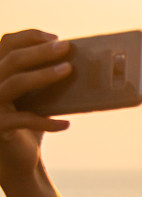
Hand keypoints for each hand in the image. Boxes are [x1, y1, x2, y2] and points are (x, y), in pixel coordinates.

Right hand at [0, 29, 71, 183]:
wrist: (18, 160)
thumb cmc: (31, 123)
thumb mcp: (40, 98)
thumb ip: (48, 81)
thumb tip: (80, 64)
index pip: (7, 43)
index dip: (30, 37)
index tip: (57, 38)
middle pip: (12, 59)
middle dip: (40, 51)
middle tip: (66, 48)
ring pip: (15, 82)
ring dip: (43, 75)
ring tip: (68, 71)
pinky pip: (23, 120)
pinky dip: (46, 122)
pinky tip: (65, 124)